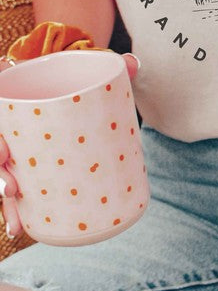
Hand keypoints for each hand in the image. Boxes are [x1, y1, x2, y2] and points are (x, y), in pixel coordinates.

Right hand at [0, 51, 138, 237]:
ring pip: (3, 174)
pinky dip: (15, 209)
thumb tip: (132, 63)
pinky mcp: (31, 164)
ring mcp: (19, 146)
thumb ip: (111, 62)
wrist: (73, 76)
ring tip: (15, 222)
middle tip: (12, 188)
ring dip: (5, 201)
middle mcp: (12, 124)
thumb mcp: (90, 64)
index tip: (3, 151)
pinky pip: (17, 188)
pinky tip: (19, 228)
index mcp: (16, 96)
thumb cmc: (75, 72)